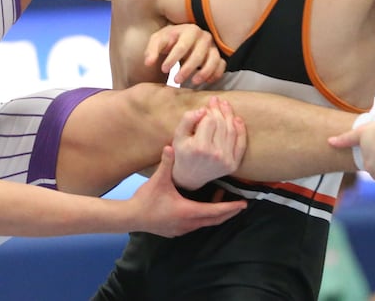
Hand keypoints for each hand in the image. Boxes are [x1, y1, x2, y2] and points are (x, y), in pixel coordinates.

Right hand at [131, 145, 245, 236]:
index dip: (230, 207)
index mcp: (188, 211)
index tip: (243, 204)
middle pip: (214, 220)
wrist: (130, 217)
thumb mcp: (158, 180)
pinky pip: (196, 224)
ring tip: (220, 197)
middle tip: (240, 204)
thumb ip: (167, 162)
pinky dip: (204, 216)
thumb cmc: (146, 200)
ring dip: (215, 212)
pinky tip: (200, 205)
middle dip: (228, 211)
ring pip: (205, 222)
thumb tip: (171, 145)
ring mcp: (182, 229)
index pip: (215, 211)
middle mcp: (188, 223)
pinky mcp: (176, 230)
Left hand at [144, 24, 225, 84]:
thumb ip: (152, 50)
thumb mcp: (157, 41)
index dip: (173, 59)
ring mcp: (213, 46)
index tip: (163, 69)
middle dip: (187, 69)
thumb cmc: (169, 40)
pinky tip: (206, 82)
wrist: (181, 39)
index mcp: (189, 30)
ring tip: (193, 82)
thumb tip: (148, 63)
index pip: (182, 46)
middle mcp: (204, 36)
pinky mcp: (219, 56)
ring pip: (214, 59)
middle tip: (176, 80)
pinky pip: (222, 65)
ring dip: (204, 72)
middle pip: (199, 54)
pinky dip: (216, 73)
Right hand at [172, 97, 246, 189]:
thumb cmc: (182, 153)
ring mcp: (226, 160)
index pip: (209, 121)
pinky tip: (237, 119)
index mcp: (199, 147)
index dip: (208, 111)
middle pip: (221, 124)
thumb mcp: (178, 136)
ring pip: (231, 131)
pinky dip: (241, 130)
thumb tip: (203, 110)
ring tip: (225, 105)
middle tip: (216, 101)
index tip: (206, 106)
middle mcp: (215, 154)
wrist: (190, 177)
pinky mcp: (233, 164)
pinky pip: (241, 144)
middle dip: (219, 110)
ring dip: (230, 115)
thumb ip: (187, 120)